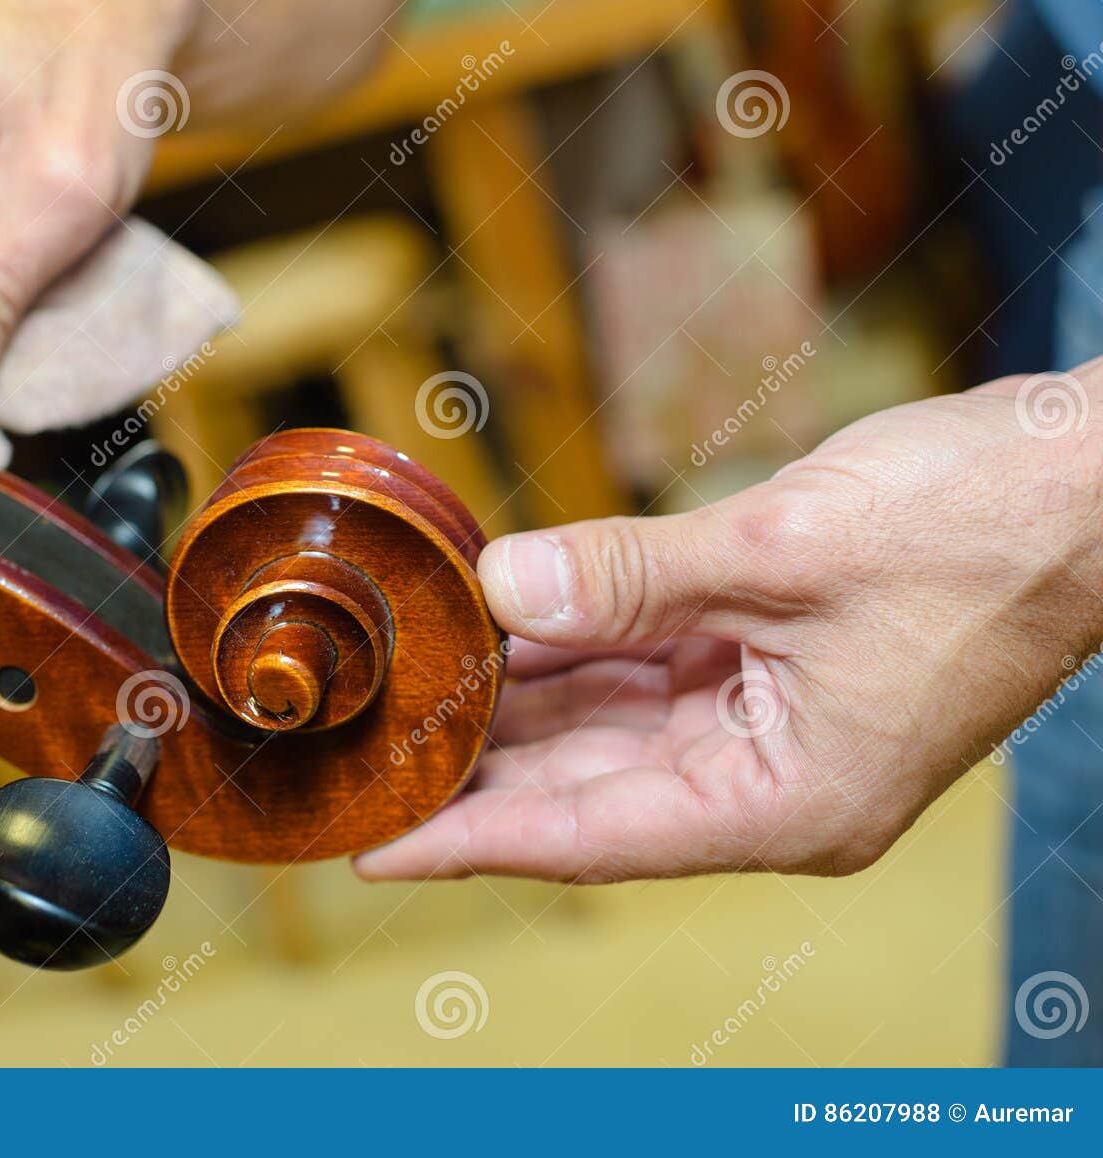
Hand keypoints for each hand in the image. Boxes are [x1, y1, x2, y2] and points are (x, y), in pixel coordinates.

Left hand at [356, 366, 1102, 882]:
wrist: (1085, 479)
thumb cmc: (984, 528)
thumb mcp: (784, 550)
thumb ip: (630, 576)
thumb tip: (505, 587)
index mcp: (790, 799)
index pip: (594, 840)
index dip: (476, 843)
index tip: (379, 852)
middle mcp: (771, 778)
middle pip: (589, 789)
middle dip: (481, 770)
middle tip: (373, 758)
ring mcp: (769, 722)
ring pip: (610, 726)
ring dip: (519, 705)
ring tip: (415, 692)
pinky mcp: (768, 661)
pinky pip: (645, 665)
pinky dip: (575, 644)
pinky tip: (501, 624)